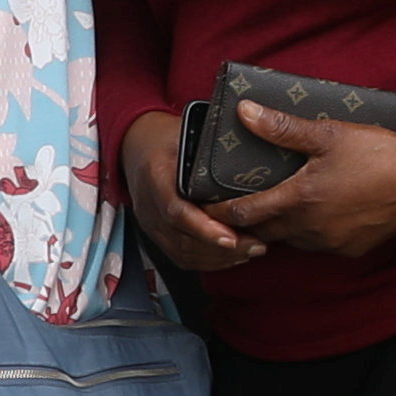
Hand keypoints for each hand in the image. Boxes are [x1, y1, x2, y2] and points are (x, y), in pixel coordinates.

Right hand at [120, 110, 261, 274]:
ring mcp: (150, 223)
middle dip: (222, 249)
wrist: (138, 148)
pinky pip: (181, 257)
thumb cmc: (167, 140)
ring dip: (220, 258)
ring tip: (252, 250)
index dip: (204, 229)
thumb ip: (211, 146)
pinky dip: (209, 261)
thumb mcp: (187, 135)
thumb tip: (253, 140)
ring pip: (183, 253)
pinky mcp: (156, 235)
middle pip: (183, 239)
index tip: (232, 237)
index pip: (177, 211)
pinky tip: (234, 256)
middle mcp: (148, 205)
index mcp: (155, 176)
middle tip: (256, 245)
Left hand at [205, 100, 395, 256]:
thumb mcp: (328, 133)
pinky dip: (310, 233)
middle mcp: (310, 228)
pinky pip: (318, 245)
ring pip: (291, 241)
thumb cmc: (379, 153)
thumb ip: (282, 128)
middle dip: (247, 223)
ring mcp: (331, 243)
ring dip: (280, 228)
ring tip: (278, 207)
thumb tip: (244, 112)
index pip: (244, 213)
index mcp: (299, 199)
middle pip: (263, 233)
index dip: (220, 212)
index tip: (204, 207)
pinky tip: (318, 214)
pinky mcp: (351, 249)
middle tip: (236, 209)